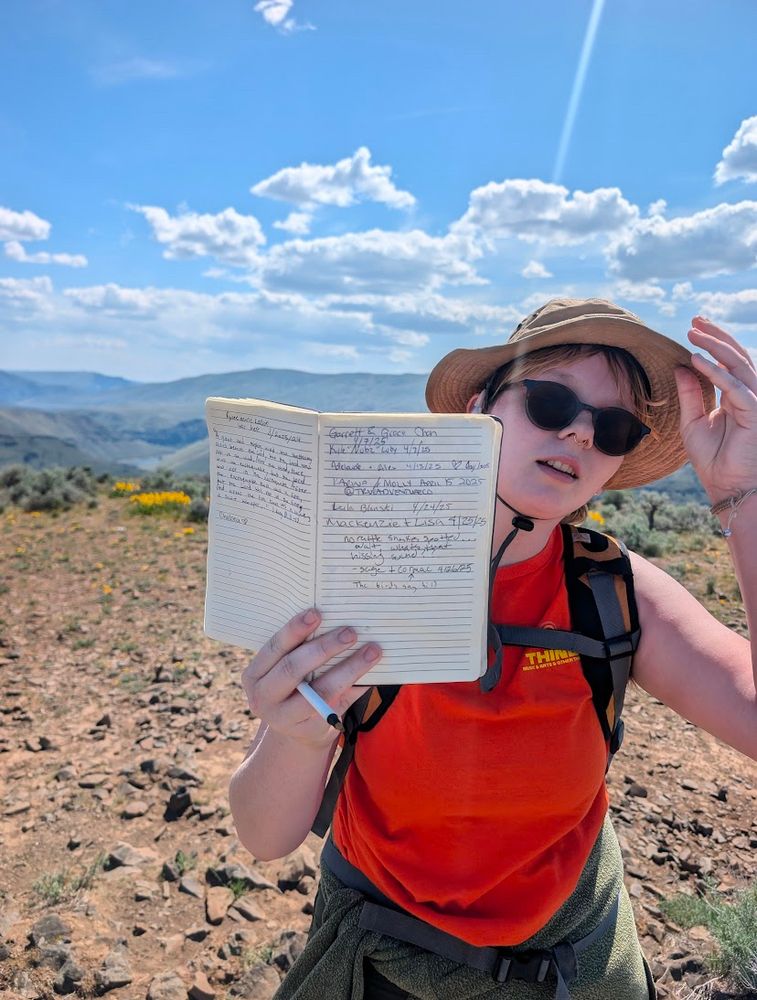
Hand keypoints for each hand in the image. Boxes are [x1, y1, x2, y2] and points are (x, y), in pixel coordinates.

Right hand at [241, 609, 381, 749]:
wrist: (296, 730)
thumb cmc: (294, 685)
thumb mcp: (286, 670)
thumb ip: (302, 649)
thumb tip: (338, 618)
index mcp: (254, 675)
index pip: (274, 648)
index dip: (294, 630)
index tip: (316, 613)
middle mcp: (263, 698)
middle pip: (293, 668)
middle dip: (324, 647)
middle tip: (350, 632)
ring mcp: (285, 718)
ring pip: (321, 690)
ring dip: (349, 668)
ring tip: (372, 651)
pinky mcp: (310, 730)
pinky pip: (337, 705)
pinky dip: (356, 687)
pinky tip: (372, 674)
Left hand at [674, 316, 756, 501]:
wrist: (726, 486)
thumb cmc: (713, 459)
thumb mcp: (692, 422)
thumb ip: (689, 394)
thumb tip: (680, 366)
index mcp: (736, 395)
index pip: (728, 361)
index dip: (712, 342)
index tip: (693, 327)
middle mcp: (749, 394)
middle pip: (736, 356)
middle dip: (716, 336)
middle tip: (695, 320)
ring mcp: (754, 402)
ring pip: (738, 365)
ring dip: (715, 347)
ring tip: (694, 333)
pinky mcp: (754, 412)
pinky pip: (733, 387)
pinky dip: (715, 372)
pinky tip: (696, 360)